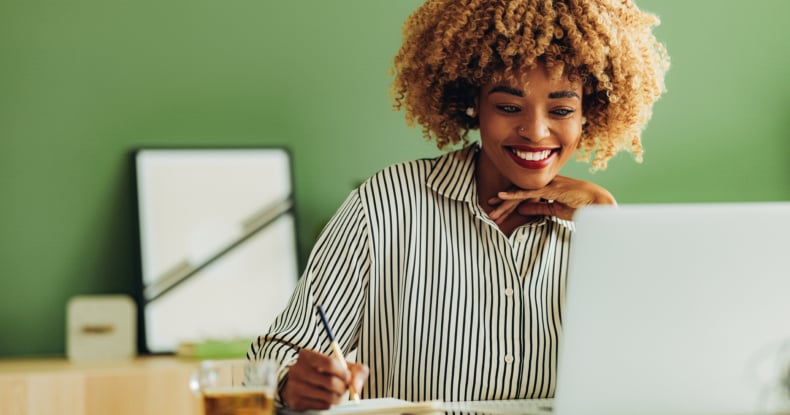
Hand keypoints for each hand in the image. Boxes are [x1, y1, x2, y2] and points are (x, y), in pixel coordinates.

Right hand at [280, 349, 368, 410]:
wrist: (302, 382)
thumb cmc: (325, 372)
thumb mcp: (341, 365)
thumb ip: (356, 371)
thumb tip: (356, 386)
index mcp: (307, 356)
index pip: (329, 363)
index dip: (343, 372)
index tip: (348, 377)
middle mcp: (297, 370)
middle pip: (330, 382)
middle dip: (343, 387)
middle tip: (344, 387)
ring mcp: (295, 386)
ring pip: (328, 396)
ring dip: (338, 397)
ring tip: (336, 392)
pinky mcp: (296, 401)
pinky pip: (322, 405)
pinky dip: (329, 403)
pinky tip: (326, 397)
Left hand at [487, 175, 615, 222]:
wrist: (599, 205)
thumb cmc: (581, 207)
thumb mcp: (555, 210)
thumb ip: (538, 208)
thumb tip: (521, 210)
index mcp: (547, 187)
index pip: (524, 192)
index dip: (510, 199)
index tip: (497, 205)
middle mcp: (546, 183)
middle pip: (519, 191)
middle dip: (503, 201)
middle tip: (489, 207)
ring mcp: (548, 184)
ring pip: (521, 192)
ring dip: (505, 202)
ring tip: (492, 210)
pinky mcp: (551, 189)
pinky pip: (529, 192)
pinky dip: (514, 194)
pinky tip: (502, 195)